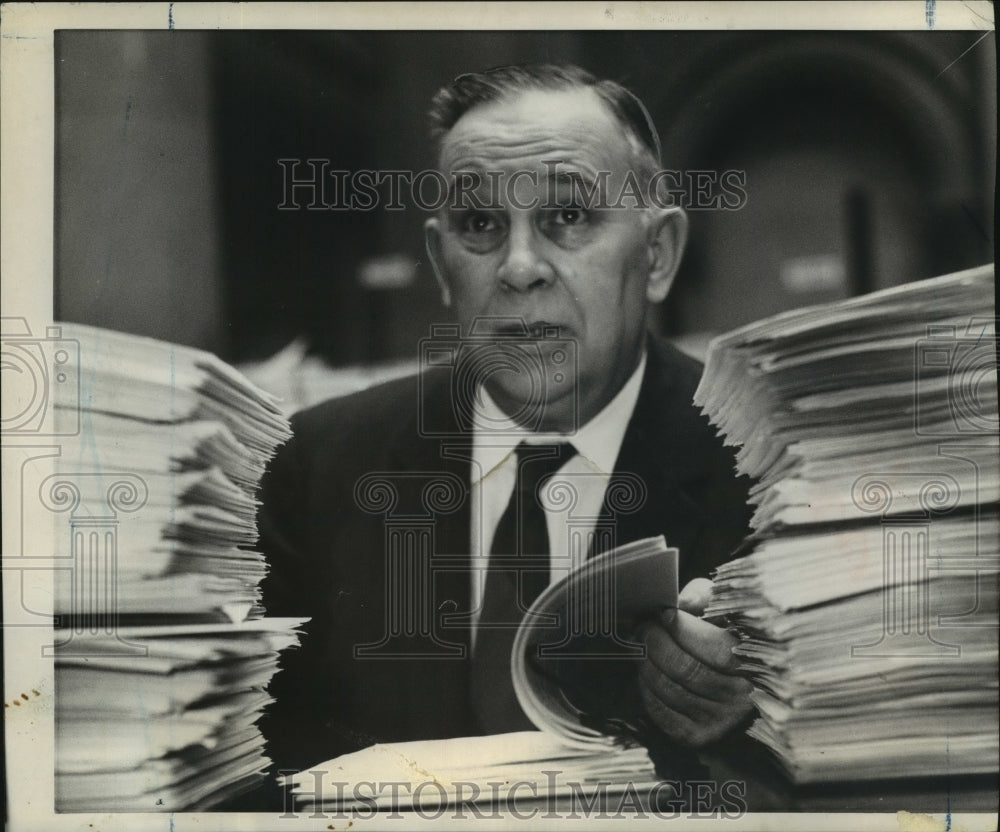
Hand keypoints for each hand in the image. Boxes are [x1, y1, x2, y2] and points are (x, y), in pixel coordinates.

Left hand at [637, 578, 753, 747]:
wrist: (734, 693)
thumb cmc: (728, 641)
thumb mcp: (725, 612)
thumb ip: (706, 598)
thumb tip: (681, 602)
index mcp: (756, 668)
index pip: (718, 650)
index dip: (684, 629)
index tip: (664, 612)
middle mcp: (741, 701)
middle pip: (687, 670)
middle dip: (656, 642)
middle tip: (643, 626)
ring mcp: (718, 723)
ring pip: (669, 689)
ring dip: (647, 662)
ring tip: (640, 644)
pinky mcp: (696, 738)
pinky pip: (659, 711)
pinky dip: (646, 687)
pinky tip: (647, 670)